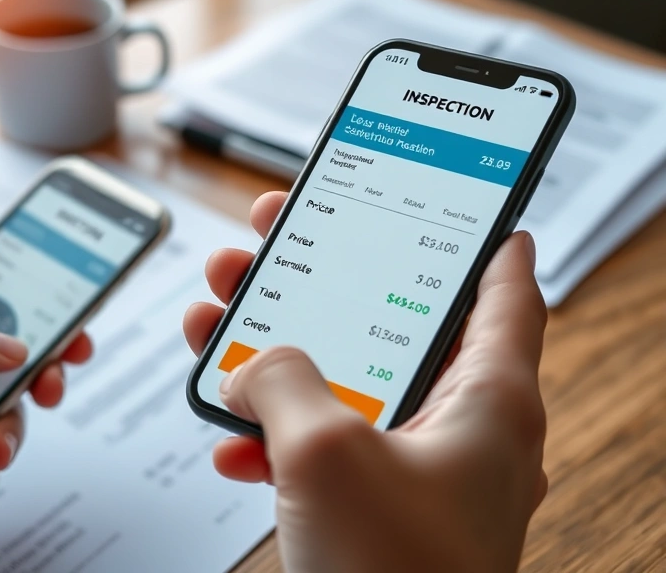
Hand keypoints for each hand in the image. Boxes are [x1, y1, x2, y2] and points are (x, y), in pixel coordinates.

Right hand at [182, 192, 546, 572]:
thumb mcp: (324, 450)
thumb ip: (281, 377)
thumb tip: (253, 364)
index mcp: (489, 403)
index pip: (505, 293)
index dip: (487, 241)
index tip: (470, 210)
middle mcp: (462, 434)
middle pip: (395, 328)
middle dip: (325, 284)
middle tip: (278, 244)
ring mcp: (418, 477)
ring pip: (347, 388)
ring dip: (280, 357)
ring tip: (220, 321)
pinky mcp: (377, 516)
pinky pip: (326, 455)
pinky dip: (278, 440)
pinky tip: (230, 441)